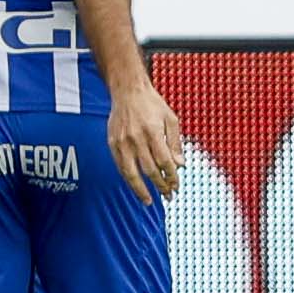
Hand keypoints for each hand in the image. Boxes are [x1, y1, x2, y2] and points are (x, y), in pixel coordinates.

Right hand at [106, 78, 182, 204]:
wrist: (128, 91)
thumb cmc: (152, 104)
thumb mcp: (171, 119)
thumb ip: (175, 143)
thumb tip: (180, 165)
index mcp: (153, 131)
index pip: (164, 161)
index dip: (172, 176)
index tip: (177, 185)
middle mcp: (136, 138)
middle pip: (150, 170)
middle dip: (161, 185)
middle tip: (169, 195)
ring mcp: (122, 142)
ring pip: (132, 173)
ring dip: (142, 190)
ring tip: (150, 201)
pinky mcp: (112, 143)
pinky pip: (121, 167)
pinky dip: (129, 179)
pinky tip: (136, 187)